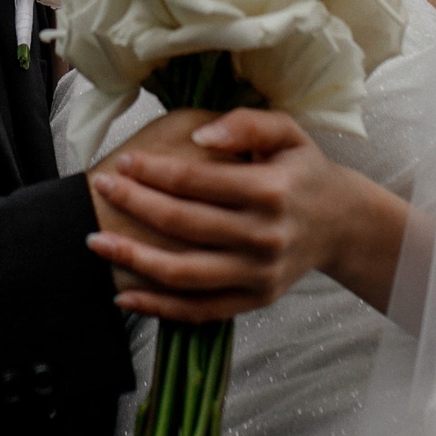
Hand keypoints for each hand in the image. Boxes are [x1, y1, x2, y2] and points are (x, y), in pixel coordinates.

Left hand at [87, 108, 409, 323]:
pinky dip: (159, 308)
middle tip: (100, 188)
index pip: (198, 182)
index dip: (154, 171)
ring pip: (186, 274)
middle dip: (135, 206)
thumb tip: (202, 137)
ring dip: (134, 260)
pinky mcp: (255, 300)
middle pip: (185, 225)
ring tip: (96, 244)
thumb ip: (247, 124)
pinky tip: (125, 295)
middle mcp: (266, 236)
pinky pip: (200, 310)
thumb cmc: (302, 170)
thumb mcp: (288, 132)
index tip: (122, 162)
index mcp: (272, 191)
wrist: (340, 223)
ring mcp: (260, 274)